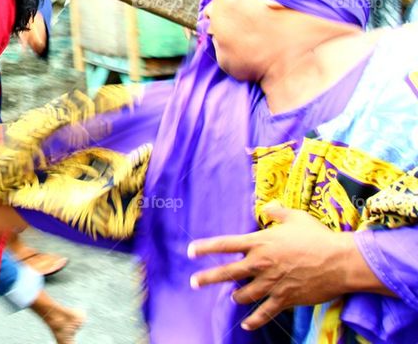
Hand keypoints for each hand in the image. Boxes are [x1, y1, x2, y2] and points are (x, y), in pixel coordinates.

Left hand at [188, 202, 357, 331]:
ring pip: (244, 294)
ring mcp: (272, 283)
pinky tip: (246, 324)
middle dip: (207, 278)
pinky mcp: (285, 298)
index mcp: (259, 242)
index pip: (225, 244)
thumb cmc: (318, 236)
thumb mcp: (295, 217)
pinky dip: (254, 320)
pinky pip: (265, 312)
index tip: (190, 251)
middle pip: (227, 272)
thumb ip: (277, 212)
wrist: (340, 261)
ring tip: (233, 296)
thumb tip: (268, 207)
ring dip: (236, 296)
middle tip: (193, 282)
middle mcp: (261, 264)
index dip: (205, 247)